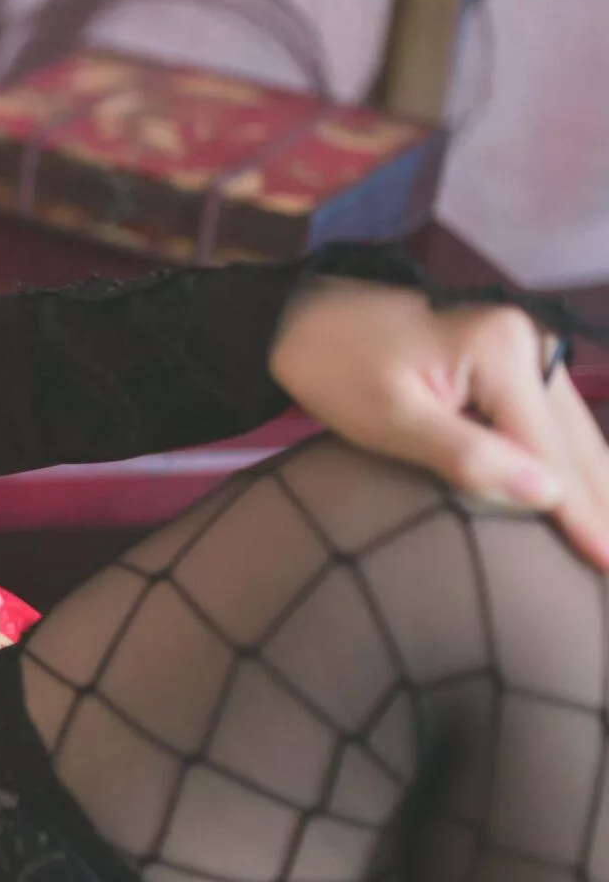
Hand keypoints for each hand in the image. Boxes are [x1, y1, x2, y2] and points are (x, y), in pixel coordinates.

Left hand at [271, 275, 608, 568]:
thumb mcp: (390, 420)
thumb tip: (546, 495)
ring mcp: (528, 348)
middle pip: (578, 442)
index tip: (608, 565)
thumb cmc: (335, 367)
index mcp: (504, 352)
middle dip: (602, 503)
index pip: (552, 451)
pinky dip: (572, 462)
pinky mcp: (515, 361)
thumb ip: (468, 457)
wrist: (304, 316)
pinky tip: (588, 499)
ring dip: (597, 486)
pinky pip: (555, 423)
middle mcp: (531, 342)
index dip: (583, 514)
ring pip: (576, 433)